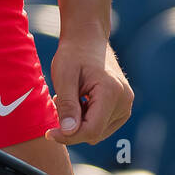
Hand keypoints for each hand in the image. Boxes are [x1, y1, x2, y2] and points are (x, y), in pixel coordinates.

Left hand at [45, 31, 132, 145]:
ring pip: (98, 131)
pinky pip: (103, 124)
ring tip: (69, 98)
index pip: (91, 130)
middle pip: (95, 133)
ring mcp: (126, 105)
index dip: (68, 136)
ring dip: (80, 122)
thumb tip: (68, 132)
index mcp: (111, 92)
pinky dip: (87, 118)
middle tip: (57, 102)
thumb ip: (67, 105)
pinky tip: (78, 100)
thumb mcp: (64, 76)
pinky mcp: (123, 107)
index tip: (49, 133)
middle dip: (73, 126)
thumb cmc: (73, 54)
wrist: (87, 38)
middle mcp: (124, 101)